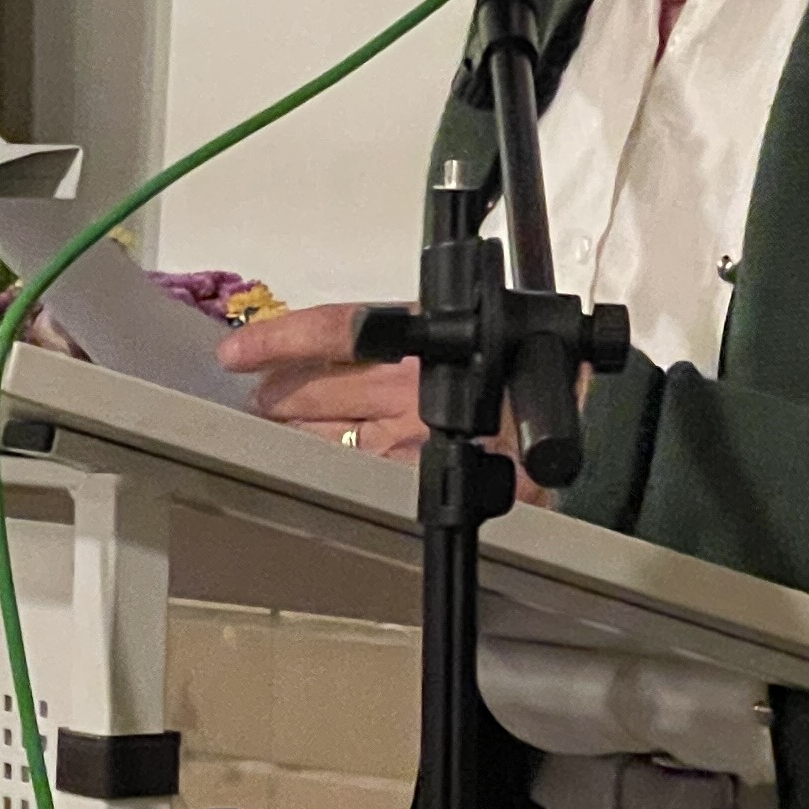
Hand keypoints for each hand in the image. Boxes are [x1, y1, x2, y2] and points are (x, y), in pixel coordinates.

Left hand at [222, 301, 547, 496]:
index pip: (334, 330)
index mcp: (424, 336)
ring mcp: (410, 439)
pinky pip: (354, 472)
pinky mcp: (419, 479)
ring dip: (293, 430)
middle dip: (279, 391)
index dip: (279, 339)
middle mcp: (410, 388)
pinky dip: (326, 466)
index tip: (236, 352)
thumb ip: (416, 333)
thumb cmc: (530, 370)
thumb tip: (347, 346)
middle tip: (258, 395)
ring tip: (274, 425)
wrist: (572, 429)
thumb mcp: (472, 330)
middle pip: (318, 387)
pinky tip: (311, 464)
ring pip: (326, 433)